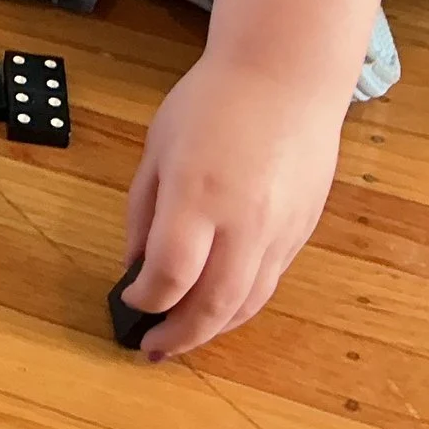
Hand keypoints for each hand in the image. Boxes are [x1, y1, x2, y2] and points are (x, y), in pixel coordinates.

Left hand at [120, 48, 345, 357]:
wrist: (286, 78)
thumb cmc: (210, 103)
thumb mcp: (157, 148)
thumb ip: (143, 210)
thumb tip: (134, 265)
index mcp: (197, 194)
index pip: (170, 272)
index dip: (144, 298)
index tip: (127, 299)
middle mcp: (244, 220)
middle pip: (215, 304)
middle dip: (181, 335)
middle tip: (152, 349)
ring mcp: (279, 231)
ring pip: (248, 303)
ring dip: (213, 330)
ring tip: (181, 339)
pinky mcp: (301, 234)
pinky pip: (268, 284)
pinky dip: (240, 306)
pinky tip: (216, 310)